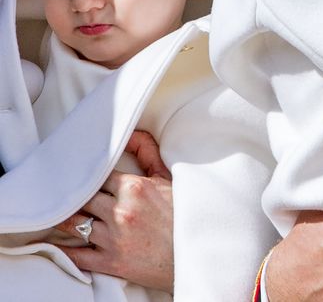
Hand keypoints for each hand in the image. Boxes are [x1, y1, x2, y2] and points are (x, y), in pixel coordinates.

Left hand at [56, 130, 174, 292]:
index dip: (87, 174)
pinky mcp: (111, 262)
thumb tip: (131, 133)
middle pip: (82, 198)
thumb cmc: (181, 214)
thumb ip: (147, 153)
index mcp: (134, 187)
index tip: (79, 173)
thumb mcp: (167, 178)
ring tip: (58, 213)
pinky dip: (64, 249)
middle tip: (64, 192)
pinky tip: (59, 243)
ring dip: (65, 218)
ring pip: (75, 223)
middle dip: (74, 195)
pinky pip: (78, 256)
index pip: (97, 175)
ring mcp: (114, 238)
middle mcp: (121, 211)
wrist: (192, 253)